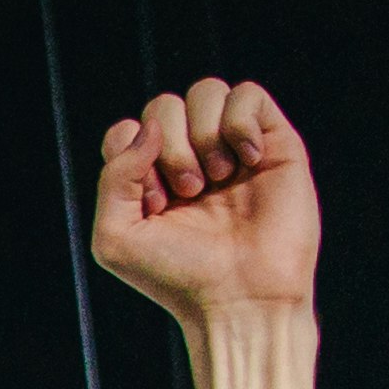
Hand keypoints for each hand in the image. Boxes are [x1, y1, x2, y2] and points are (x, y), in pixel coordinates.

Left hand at [94, 77, 318, 388]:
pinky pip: (249, 94)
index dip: (132, 157)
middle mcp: (189, 158)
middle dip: (170, 148)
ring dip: (204, 134)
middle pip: (163, 106)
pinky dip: (240, 123)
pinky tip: (248, 161)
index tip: (152, 202)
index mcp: (148, 179)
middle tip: (188, 192)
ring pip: (206, 91)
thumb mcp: (115, 237)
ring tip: (217, 179)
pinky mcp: (273, 142)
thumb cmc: (176, 275)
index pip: (127, 131)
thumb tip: (150, 127)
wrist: (240, 297)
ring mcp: (231, 148)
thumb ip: (114, 178)